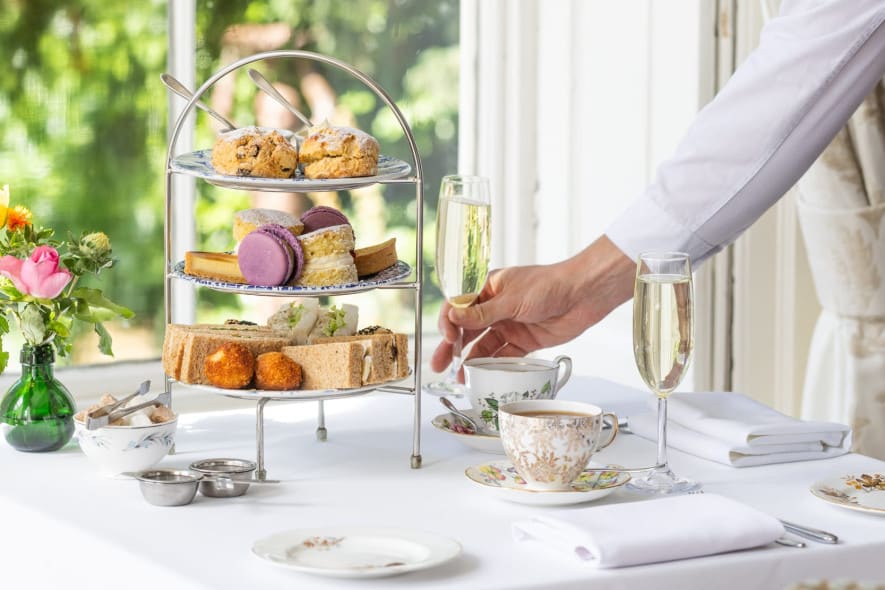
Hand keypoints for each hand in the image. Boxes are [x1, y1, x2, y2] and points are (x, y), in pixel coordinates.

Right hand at [430, 235, 634, 372]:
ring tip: (460, 378)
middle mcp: (496, 308)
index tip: (449, 339)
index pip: (459, 307)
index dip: (450, 324)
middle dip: (451, 348)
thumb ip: (482, 313)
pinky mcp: (524, 342)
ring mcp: (509, 325)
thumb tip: (453, 318)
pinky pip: (503, 357)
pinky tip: (483, 377)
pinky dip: (493, 367)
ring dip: (470, 361)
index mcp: (489, 289)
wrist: (583, 295)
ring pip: (483, 347)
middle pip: (467, 330)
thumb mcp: (512, 298)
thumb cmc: (549, 285)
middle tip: (438, 365)